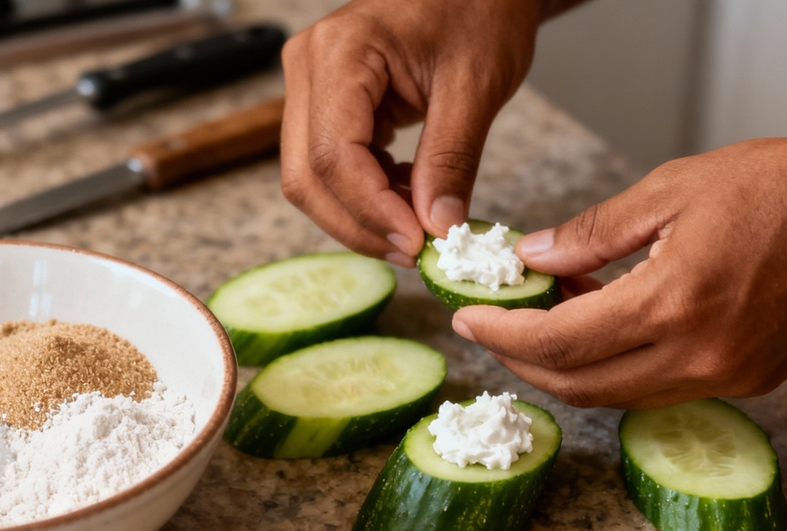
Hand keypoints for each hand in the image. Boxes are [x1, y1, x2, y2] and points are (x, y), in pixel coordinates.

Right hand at [279, 0, 543, 265]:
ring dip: (360, 215)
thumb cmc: (479, 10)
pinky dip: (365, 195)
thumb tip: (437, 226)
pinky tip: (406, 197)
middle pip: (307, 176)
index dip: (371, 210)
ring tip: (417, 225)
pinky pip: (328, 166)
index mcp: (341, 51)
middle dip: (359, 224)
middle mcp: (309, 66)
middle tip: (415, 250)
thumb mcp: (476, 85)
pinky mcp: (324, 103)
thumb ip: (451, 159)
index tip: (417, 241)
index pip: (334, 155)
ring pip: (310, 179)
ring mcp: (310, 85)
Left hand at [452, 130, 786, 408]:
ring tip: (548, 312)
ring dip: (569, 364)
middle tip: (491, 326)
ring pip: (617, 394)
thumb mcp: (676, 187)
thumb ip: (594, 231)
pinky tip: (605, 320)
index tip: (467, 318)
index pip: (559, 342)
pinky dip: (617, 363)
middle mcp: (699, 357)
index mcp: (674, 304)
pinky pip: (658, 387)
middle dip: (523, 360)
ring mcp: (726, 377)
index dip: (502, 334)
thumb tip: (533, 255)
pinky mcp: (748, 380)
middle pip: (579, 385)